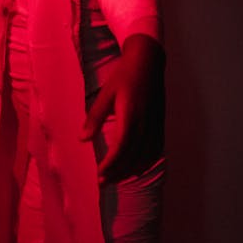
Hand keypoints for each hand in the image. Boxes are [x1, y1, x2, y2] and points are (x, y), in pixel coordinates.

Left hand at [80, 35, 164, 184]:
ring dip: (131, 170)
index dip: (111, 164)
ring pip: (146, 156)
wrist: (149, 61)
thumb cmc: (124, 75)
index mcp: (131, 114)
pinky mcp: (160, 123)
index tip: (99, 174)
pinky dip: (145, 163)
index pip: (122, 147)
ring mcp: (155, 124)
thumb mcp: (106, 93)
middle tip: (102, 181)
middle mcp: (146, 122)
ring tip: (116, 178)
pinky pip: (156, 150)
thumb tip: (82, 139)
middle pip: (133, 156)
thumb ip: (95, 117)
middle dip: (117, 172)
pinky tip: (135, 168)